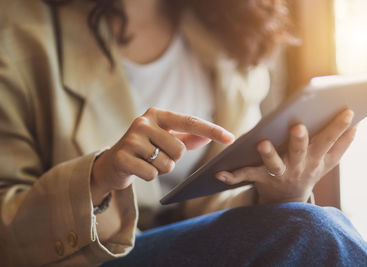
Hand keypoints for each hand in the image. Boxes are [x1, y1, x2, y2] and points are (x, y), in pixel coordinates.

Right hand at [91, 107, 234, 203]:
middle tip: (157, 156)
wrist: (113, 162)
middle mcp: (144, 122)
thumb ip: (189, 137)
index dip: (211, 131)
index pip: (190, 121)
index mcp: (157, 114)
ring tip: (147, 162)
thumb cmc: (146, 148)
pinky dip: (149, 176)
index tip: (230, 138)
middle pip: (180, 150)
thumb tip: (209, 136)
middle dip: (173, 159)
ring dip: (161, 168)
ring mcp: (131, 139)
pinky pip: (152, 174)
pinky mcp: (123, 156)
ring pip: (167, 164)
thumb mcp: (166, 138)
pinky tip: (138, 168)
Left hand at [216, 109, 356, 204]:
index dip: (337, 127)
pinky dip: (231, 176)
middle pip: (299, 152)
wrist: (288, 201)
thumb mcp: (327, 162)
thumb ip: (341, 145)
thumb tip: (356, 126)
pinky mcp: (259, 178)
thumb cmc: (308, 171)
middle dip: (299, 141)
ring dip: (268, 155)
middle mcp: (297, 166)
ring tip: (261, 143)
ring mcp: (277, 174)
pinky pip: (244, 176)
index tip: (347, 111)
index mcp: (314, 158)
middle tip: (298, 127)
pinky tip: (219, 173)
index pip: (328, 141)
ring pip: (273, 164)